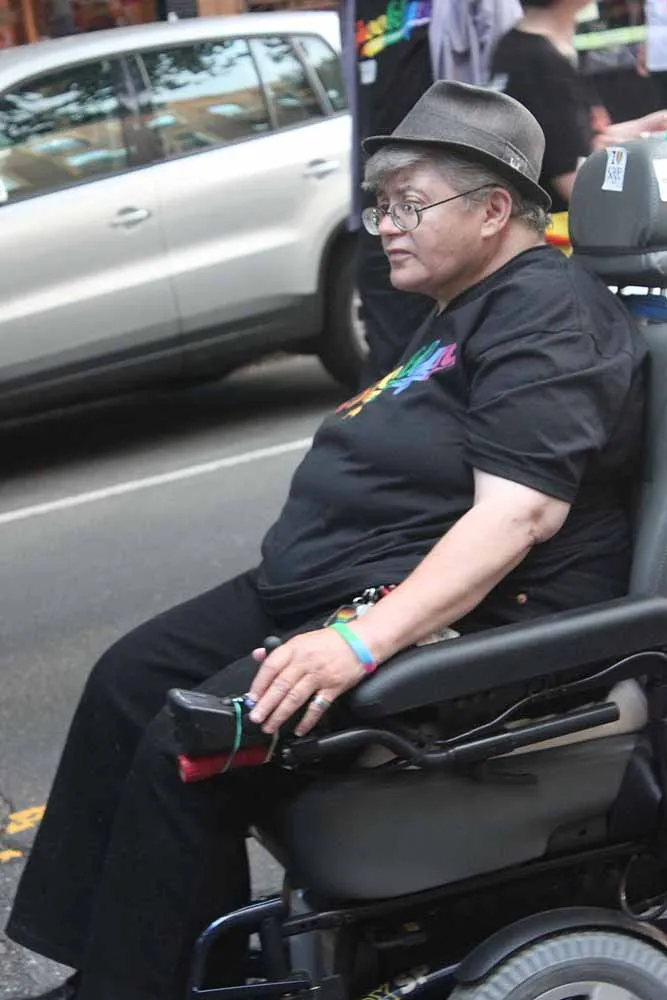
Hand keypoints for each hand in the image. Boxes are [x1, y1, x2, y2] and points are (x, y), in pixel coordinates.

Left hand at [247, 628, 364, 736]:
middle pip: (281, 685)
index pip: (271, 666)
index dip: (259, 684)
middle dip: (266, 705)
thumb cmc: (329, 641)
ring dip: (281, 714)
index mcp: (294, 648)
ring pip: (295, 698)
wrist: (359, 642)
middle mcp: (305, 661)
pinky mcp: (333, 687)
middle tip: (255, 718)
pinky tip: (299, 729)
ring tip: (270, 726)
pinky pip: (317, 706)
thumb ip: (279, 650)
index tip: (251, 699)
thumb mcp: (302, 639)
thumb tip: (257, 655)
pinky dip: (307, 720)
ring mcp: (319, 675)